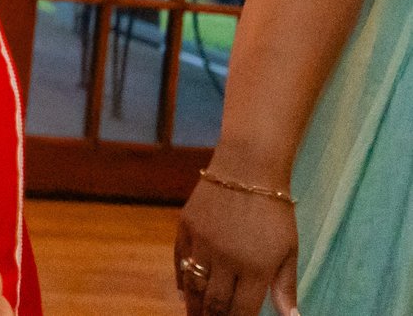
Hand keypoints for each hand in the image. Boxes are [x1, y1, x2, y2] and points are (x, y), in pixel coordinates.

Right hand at [177, 175, 298, 315]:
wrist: (247, 167)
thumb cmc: (275, 210)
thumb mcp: (289, 250)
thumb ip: (285, 286)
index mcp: (255, 267)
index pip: (241, 310)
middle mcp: (225, 259)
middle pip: (213, 301)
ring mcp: (202, 242)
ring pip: (193, 284)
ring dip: (192, 304)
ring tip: (193, 315)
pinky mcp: (186, 226)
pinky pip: (179, 260)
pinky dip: (179, 278)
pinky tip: (182, 290)